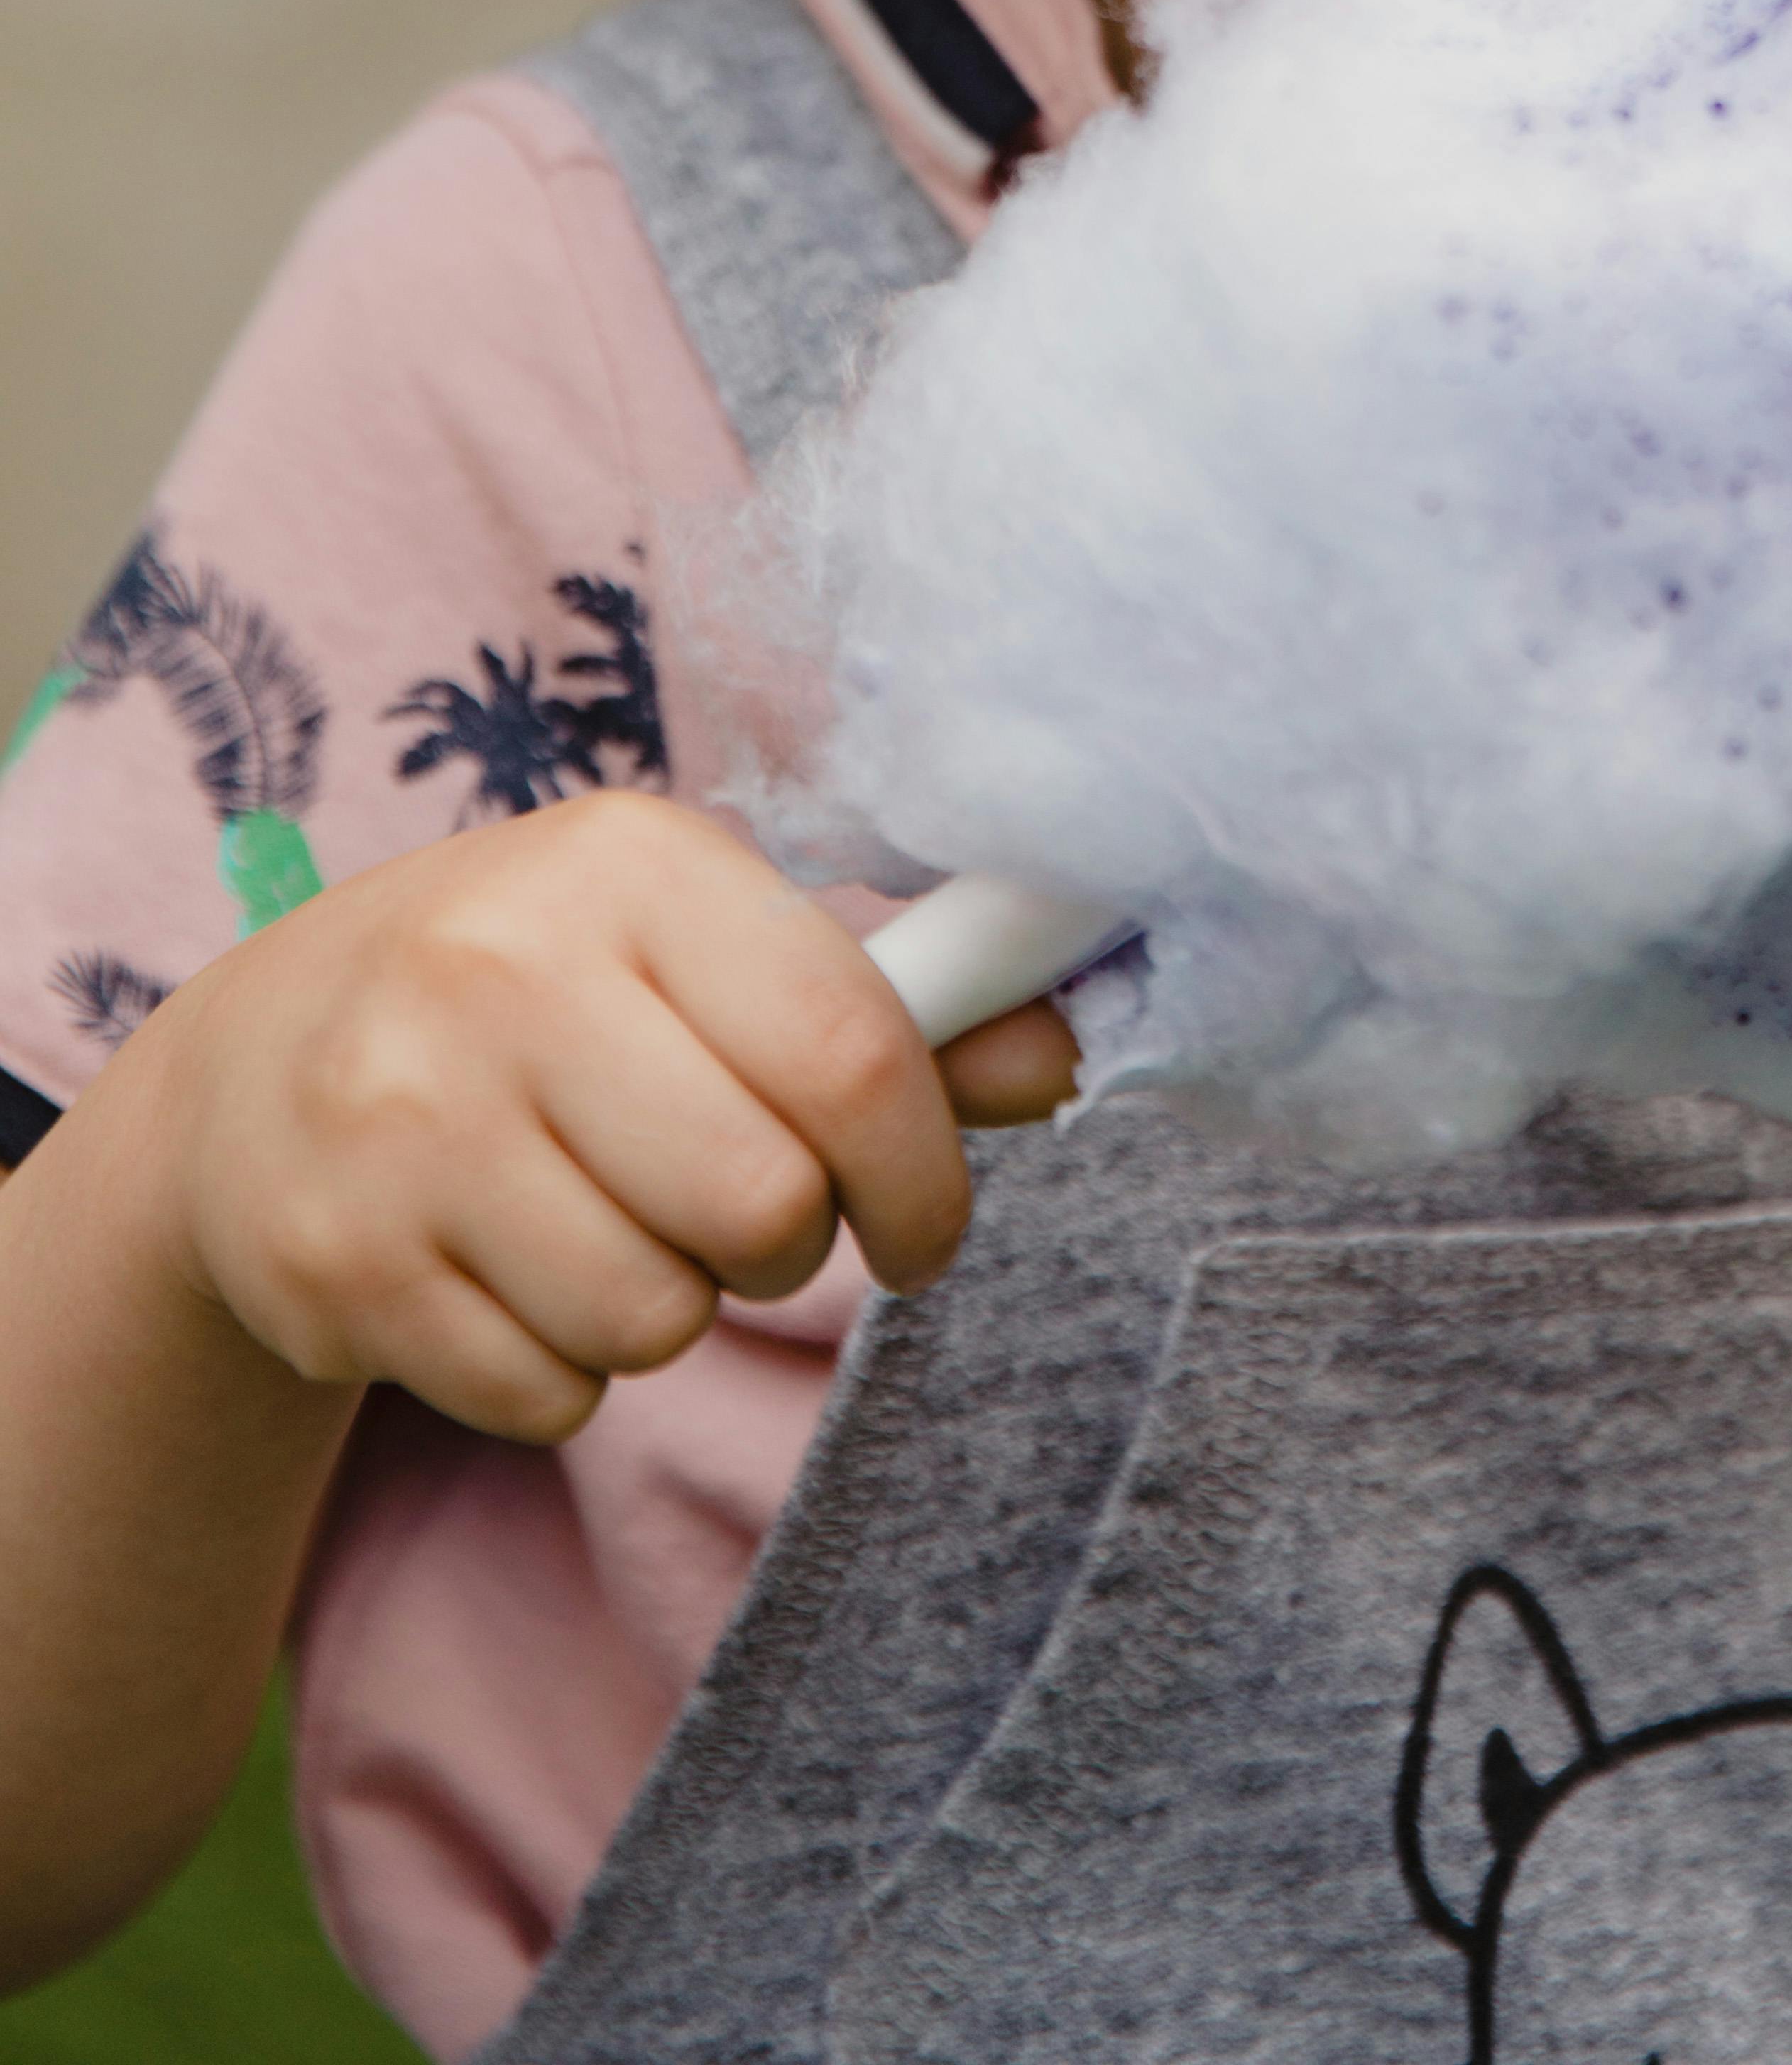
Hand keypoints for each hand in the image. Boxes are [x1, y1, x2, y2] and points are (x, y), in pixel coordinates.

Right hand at [124, 791, 1075, 1445]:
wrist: (265, 1063)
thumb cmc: (547, 992)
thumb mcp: (706, 947)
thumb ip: (889, 1013)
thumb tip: (1058, 1062)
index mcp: (632, 865)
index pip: (853, 1051)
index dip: (927, 1173)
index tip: (926, 1225)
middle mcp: (503, 970)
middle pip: (762, 1202)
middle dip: (784, 1242)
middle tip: (737, 1211)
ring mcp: (404, 1118)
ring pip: (652, 1317)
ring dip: (667, 1308)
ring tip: (610, 1226)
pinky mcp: (336, 1260)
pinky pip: (545, 1393)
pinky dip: (561, 1370)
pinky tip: (510, 1274)